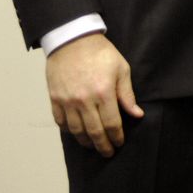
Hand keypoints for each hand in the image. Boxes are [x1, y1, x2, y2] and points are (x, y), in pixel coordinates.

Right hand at [45, 33, 143, 156]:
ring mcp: (67, 101)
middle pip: (94, 132)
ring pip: (76, 131)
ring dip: (85, 142)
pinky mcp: (55, 99)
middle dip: (102, 145)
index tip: (119, 143)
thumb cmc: (100, 52)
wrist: (73, 39)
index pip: (112, 124)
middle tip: (108, 153)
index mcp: (103, 93)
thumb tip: (137, 114)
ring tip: (93, 145)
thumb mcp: (121, 69)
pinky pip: (60, 122)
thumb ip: (127, 94)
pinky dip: (68, 131)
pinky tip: (76, 133)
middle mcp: (84, 100)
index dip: (116, 137)